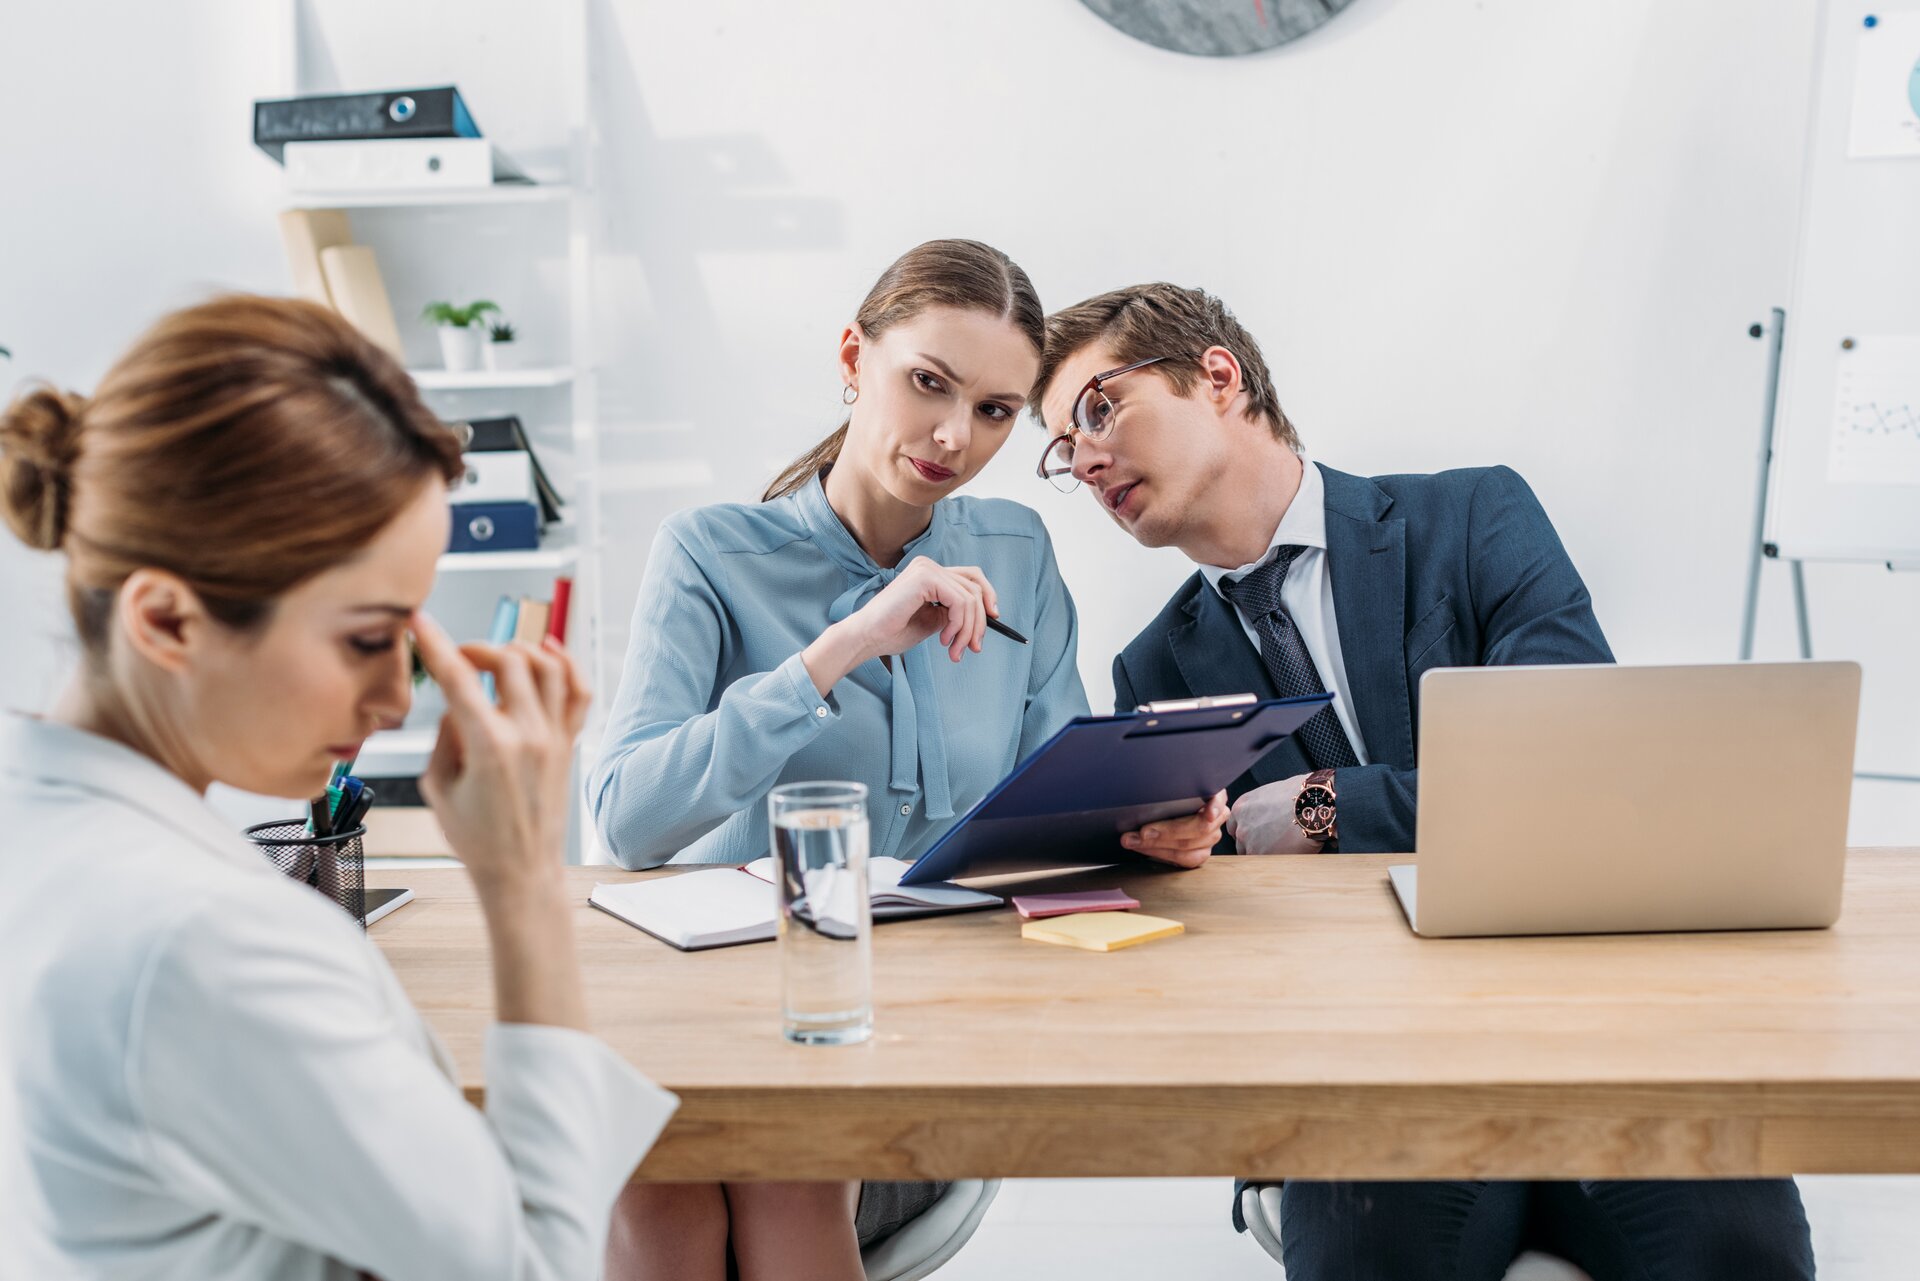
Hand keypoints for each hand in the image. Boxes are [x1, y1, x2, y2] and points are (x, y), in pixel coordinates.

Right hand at [410, 612, 590, 891]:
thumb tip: (456, 703)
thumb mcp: (438, 787)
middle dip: (478, 647)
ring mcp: (554, 738)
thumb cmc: (476, 839)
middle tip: (459, 655)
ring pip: (547, 666)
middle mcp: (528, 735)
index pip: (459, 679)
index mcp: (489, 746)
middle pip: (508, 661)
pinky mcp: (569, 744)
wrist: (521, 872)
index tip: (419, 622)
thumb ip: (444, 737)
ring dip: (519, 649)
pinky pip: (578, 691)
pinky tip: (548, 651)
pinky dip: (566, 663)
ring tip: (497, 655)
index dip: (435, 644)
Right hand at [852, 556, 1000, 663]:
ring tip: (954, 650)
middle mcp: (929, 566)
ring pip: (970, 597)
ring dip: (967, 630)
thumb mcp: (934, 621)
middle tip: (972, 648)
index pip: (972, 577)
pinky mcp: (925, 578)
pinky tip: (943, 639)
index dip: (988, 596)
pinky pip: (959, 601)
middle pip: (975, 588)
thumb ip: (954, 613)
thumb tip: (984, 617)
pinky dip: (958, 624)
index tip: (994, 619)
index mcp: (930, 574)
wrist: (868, 637)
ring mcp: (927, 569)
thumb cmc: (893, 632)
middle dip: (979, 622)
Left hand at [1121, 791, 1228, 868]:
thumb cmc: (1167, 797)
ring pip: (1188, 847)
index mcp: (1211, 795)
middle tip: (1143, 832)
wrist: (1161, 808)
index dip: (1215, 807)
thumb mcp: (1169, 790)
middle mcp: (1215, 817)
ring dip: (1157, 845)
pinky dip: (1161, 854)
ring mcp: (1210, 837)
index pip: (1218, 799)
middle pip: (1198, 828)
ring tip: (1134, 840)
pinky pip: (1184, 860)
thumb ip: (1169, 791)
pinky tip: (1145, 849)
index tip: (1208, 814)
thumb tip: (1149, 790)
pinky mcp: (1200, 852)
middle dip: (1167, 831)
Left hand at [1225, 776, 1324, 854]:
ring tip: (1284, 847)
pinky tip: (1288, 853)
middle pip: (1241, 842)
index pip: (1235, 826)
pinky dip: (1274, 861)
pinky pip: (1263, 864)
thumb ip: (1260, 806)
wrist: (1315, 806)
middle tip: (1273, 841)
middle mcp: (1241, 826)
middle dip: (1254, 843)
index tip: (1259, 832)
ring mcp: (1249, 843)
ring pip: (1251, 854)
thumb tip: (1265, 814)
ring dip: (1264, 853)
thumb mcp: (1270, 793)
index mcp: (1241, 808)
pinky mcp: (1262, 856)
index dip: (1248, 830)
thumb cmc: (1300, 795)